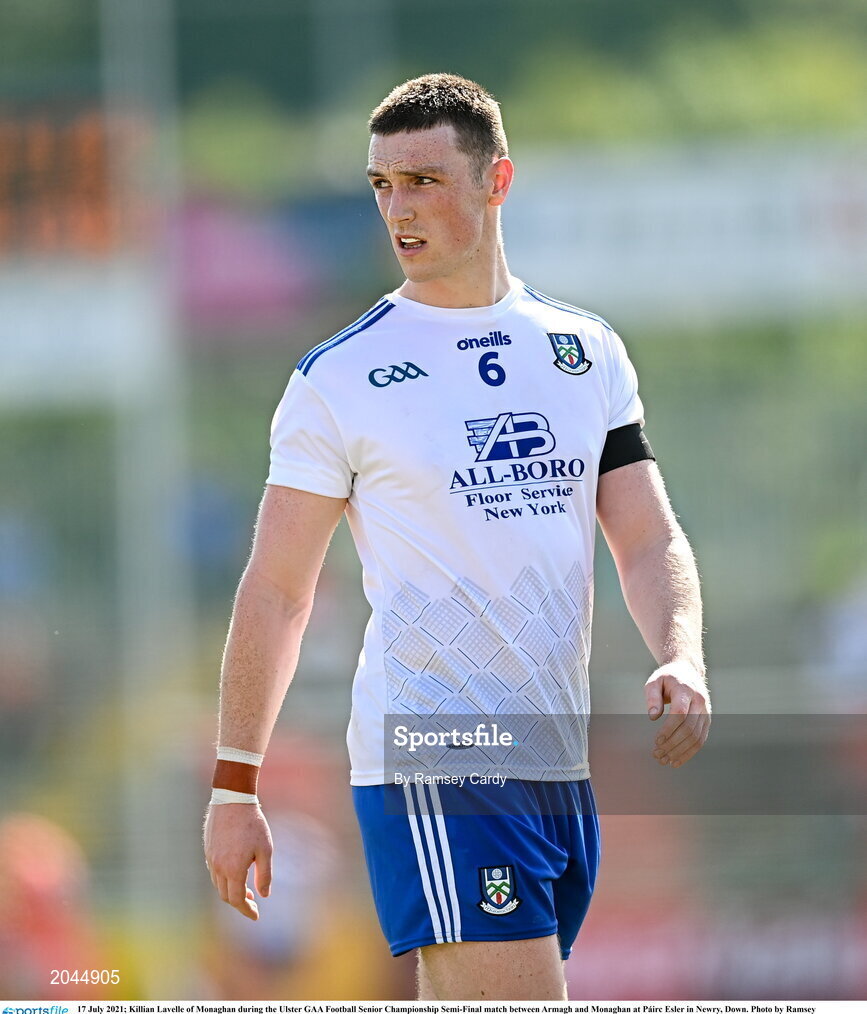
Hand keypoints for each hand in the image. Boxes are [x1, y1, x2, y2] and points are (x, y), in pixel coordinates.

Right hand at [203, 803, 272, 919]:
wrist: (233, 800)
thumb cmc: (253, 824)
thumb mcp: (265, 849)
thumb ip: (264, 875)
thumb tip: (264, 895)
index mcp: (233, 870)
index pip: (236, 900)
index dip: (246, 910)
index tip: (256, 916)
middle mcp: (218, 867)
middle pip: (225, 895)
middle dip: (239, 903)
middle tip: (253, 902)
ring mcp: (211, 858)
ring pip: (218, 884)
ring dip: (230, 891)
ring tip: (245, 889)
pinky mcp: (208, 849)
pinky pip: (214, 872)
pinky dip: (224, 879)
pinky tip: (235, 872)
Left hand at [645, 660, 710, 768]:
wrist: (688, 671)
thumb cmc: (667, 678)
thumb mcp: (654, 681)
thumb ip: (652, 697)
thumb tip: (652, 717)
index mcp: (685, 689)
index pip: (680, 712)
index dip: (669, 728)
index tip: (656, 740)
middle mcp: (699, 701)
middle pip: (688, 727)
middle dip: (672, 744)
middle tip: (656, 754)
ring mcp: (705, 711)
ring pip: (696, 736)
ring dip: (680, 751)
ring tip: (664, 760)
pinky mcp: (707, 720)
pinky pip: (700, 740)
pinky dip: (689, 753)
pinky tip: (676, 761)